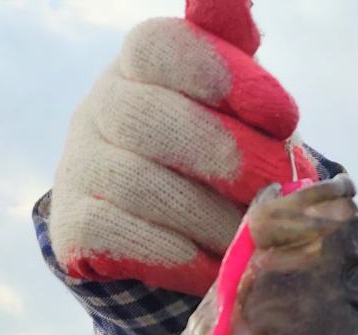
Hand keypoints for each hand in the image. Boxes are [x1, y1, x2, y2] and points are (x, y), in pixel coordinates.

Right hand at [48, 0, 317, 295]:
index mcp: (141, 65)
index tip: (284, 118)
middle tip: (276, 186)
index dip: (225, 77)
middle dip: (226, 156)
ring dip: (209, 216)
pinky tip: (211, 263)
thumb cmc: (214, 155)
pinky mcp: (73, 226)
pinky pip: (119, 235)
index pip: (162, 47)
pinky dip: (176, 253)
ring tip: (254, 236)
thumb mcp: (236, 103)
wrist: (162, 230)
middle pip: (149, 119)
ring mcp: (79, 165)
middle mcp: (99, 106)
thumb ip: (233, 50)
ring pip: (138, 184)